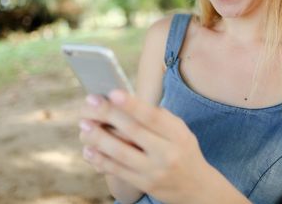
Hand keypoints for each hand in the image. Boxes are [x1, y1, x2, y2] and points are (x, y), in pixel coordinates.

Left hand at [78, 90, 211, 203]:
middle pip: (133, 131)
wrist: (197, 187)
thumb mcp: (180, 130)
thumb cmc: (182, 150)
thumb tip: (126, 101)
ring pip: (121, 153)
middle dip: (108, 115)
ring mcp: (155, 171)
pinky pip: (117, 171)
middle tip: (90, 102)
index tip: (112, 93)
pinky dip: (100, 159)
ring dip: (99, 138)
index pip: (153, 117)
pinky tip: (88, 149)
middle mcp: (167, 153)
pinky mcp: (144, 185)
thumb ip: (158, 117)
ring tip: (84, 125)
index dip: (132, 105)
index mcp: (177, 134)